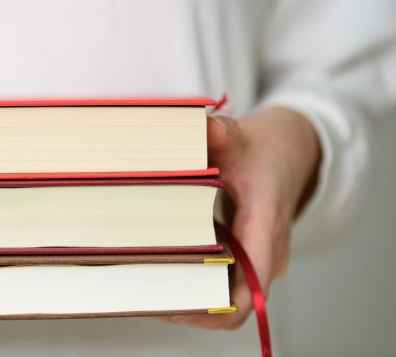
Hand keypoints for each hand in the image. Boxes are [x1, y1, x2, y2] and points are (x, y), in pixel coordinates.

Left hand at [159, 107, 320, 329]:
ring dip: (191, 297)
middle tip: (145, 296)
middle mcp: (267, 251)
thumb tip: (206, 129)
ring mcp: (260, 258)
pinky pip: (226, 284)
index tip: (176, 306)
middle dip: (192, 306)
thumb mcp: (240, 135)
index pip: (250, 288)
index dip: (214, 307)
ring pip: (229, 296)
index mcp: (266, 224)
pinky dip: (197, 283)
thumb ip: (221, 133)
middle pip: (234, 302)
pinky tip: (162, 271)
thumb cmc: (262, 149)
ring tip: (145, 287)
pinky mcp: (250, 257)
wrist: (291, 152)